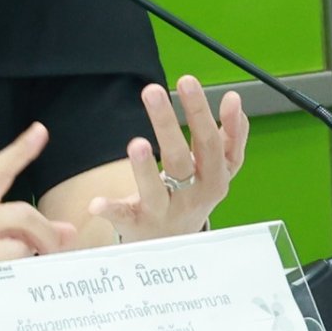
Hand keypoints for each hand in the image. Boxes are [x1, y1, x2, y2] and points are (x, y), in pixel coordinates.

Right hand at [0, 123, 78, 315]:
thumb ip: (21, 229)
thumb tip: (67, 232)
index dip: (20, 151)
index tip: (41, 130)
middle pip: (21, 214)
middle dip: (46, 232)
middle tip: (53, 248)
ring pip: (18, 247)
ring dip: (29, 260)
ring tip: (23, 270)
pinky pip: (7, 274)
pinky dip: (18, 279)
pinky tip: (12, 286)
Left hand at [88, 76, 248, 242]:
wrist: (177, 244)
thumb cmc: (194, 195)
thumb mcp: (218, 169)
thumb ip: (230, 137)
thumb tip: (235, 99)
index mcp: (215, 178)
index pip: (214, 143)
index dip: (210, 116)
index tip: (201, 85)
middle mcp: (193, 196)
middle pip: (183, 158)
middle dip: (168, 124)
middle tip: (153, 90)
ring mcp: (166, 212)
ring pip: (156, 190)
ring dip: (145, 169)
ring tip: (136, 143)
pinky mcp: (139, 224)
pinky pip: (124, 217)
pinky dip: (111, 210)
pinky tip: (96, 203)